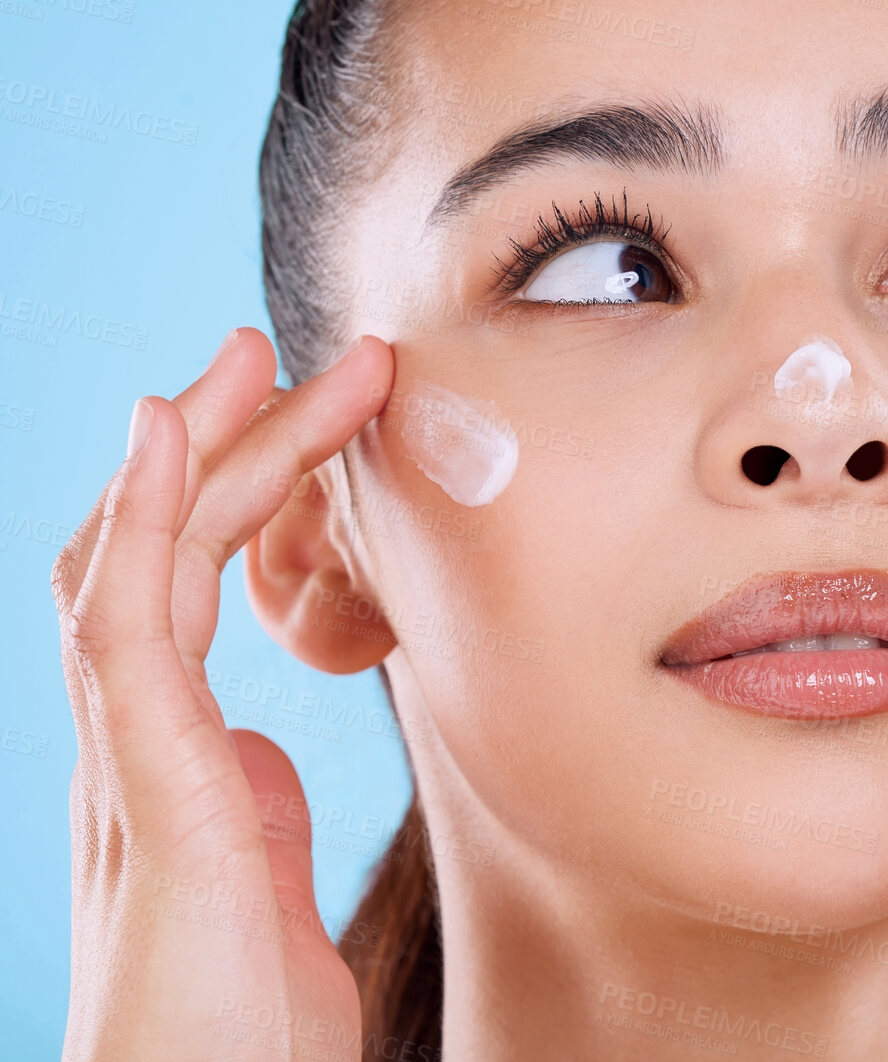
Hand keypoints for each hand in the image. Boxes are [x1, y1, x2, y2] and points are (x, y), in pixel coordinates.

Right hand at [51, 328, 393, 1060]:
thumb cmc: (237, 1033)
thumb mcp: (263, 895)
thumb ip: (255, 817)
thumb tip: (263, 754)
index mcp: (174, 761)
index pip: (184, 592)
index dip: (230, 498)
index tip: (306, 420)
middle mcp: (136, 747)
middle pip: (160, 555)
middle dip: (220, 446)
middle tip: (282, 351)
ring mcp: (128, 766)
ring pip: (138, 563)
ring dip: (192, 450)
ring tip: (244, 353)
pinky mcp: (147, 796)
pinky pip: (124, 629)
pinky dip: (140, 521)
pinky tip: (167, 431)